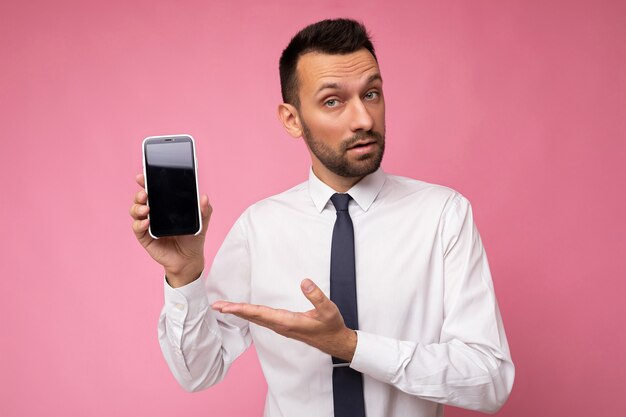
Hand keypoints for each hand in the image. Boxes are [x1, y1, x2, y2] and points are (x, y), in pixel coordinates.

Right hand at [129, 173, 211, 286]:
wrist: (189, 258)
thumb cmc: (193, 237)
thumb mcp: (201, 221)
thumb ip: (204, 210)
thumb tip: (204, 197)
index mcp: (165, 204)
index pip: (154, 190)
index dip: (147, 182)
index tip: (143, 176)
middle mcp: (154, 212)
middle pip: (141, 198)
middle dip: (140, 193)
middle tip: (145, 193)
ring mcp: (147, 224)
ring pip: (135, 211)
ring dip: (137, 207)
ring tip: (146, 209)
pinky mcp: (144, 237)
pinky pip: (137, 228)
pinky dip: (139, 224)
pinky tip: (147, 222)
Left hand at [212, 279, 357, 361]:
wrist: (335, 342)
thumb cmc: (331, 326)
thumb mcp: (328, 310)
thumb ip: (316, 296)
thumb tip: (304, 282)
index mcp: (288, 322)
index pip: (260, 314)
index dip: (242, 309)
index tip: (227, 307)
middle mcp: (280, 326)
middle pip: (252, 317)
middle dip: (233, 311)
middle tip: (216, 306)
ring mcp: (280, 327)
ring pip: (255, 319)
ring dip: (238, 313)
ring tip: (223, 307)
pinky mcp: (282, 326)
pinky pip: (261, 320)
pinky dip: (248, 314)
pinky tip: (243, 311)